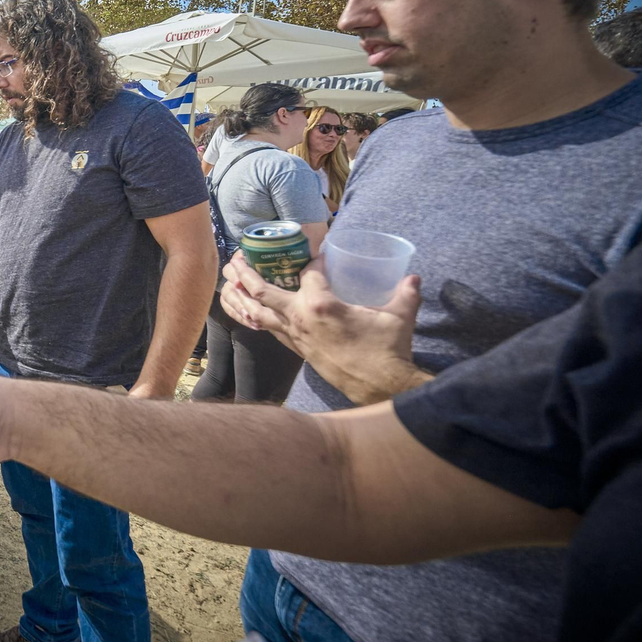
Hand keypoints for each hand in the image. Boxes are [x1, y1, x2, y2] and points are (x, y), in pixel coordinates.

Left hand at [221, 253, 426, 403]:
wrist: (380, 385)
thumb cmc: (388, 349)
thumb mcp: (399, 316)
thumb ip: (406, 293)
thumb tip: (413, 276)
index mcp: (322, 304)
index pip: (308, 272)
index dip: (313, 261)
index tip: (319, 256)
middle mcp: (301, 318)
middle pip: (262, 290)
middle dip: (246, 273)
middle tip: (236, 258)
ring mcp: (296, 336)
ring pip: (258, 313)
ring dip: (241, 296)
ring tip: (227, 282)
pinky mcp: (297, 350)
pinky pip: (269, 330)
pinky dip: (255, 318)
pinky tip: (248, 312)